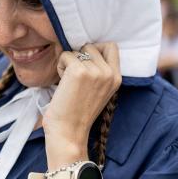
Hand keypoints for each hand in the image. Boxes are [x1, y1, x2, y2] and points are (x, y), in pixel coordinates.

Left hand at [42, 43, 121, 169]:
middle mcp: (109, 73)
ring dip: (69, 62)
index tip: (86, 63)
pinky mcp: (79, 71)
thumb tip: (87, 50)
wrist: (69, 133)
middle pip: (92, 45)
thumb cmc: (78, 114)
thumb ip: (100, 72)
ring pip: (78, 50)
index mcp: (117, 78)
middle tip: (74, 76)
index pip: (111, 47)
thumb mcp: (100, 91)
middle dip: (80, 56)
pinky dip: (60, 66)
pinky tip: (62, 83)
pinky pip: (66, 55)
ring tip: (68, 82)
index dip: (96, 49)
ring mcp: (96, 71)